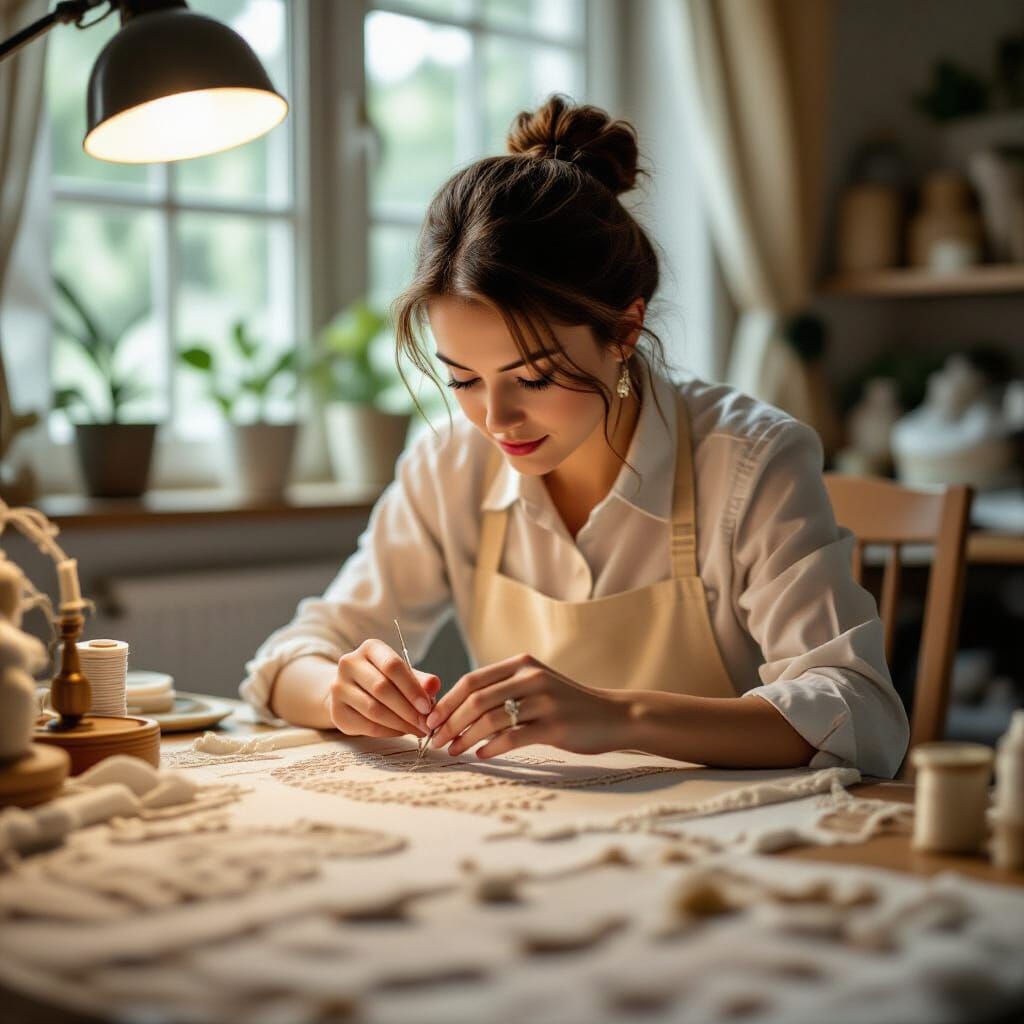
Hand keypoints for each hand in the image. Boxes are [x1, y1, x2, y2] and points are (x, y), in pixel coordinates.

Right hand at [326, 639, 439, 737]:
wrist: (350, 691)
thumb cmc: (384, 680)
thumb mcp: (403, 675)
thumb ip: (420, 680)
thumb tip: (434, 685)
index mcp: (370, 648)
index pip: (393, 665)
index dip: (412, 688)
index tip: (428, 707)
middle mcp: (349, 664)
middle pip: (382, 688)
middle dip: (408, 710)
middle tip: (426, 724)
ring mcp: (339, 688)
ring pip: (374, 710)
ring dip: (400, 724)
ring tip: (417, 730)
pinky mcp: (336, 712)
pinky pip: (367, 726)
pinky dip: (389, 732)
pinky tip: (401, 732)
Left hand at [425, 653, 622, 758]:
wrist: (614, 716)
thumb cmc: (568, 705)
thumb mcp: (536, 686)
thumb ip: (504, 690)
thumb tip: (457, 710)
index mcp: (522, 664)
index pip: (472, 680)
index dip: (446, 701)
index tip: (429, 720)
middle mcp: (531, 677)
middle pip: (476, 699)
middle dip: (449, 721)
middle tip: (434, 740)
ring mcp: (544, 700)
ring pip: (490, 719)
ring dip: (465, 737)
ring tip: (453, 751)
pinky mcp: (554, 725)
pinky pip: (513, 737)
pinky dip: (491, 748)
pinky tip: (480, 755)